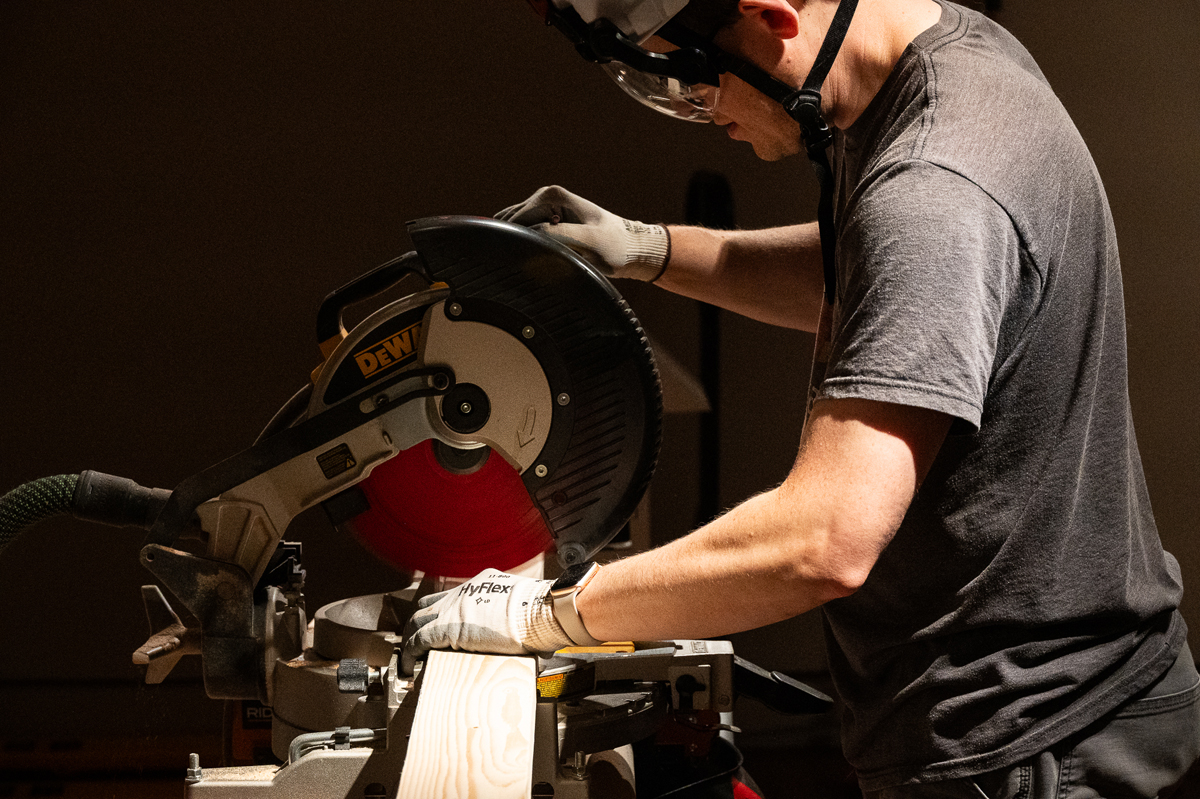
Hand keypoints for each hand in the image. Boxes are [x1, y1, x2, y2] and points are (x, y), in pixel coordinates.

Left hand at [400, 569, 573, 673]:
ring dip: (412, 637)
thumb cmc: (540, 612)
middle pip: (428, 606)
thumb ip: (515, 620)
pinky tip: (410, 665)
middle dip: (420, 623)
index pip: (451, 596)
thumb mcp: (521, 607)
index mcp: (481, 584)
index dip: (440, 612)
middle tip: (418, 640)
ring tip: (411, 655)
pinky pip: (419, 640)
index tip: (439, 624)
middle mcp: (462, 592)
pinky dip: (411, 652)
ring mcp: (452, 608)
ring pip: (418, 621)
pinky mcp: (447, 628)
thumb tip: (528, 642)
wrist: (539, 611)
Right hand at [495, 186, 669, 280]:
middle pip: (512, 221)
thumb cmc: (614, 246)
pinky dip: (522, 242)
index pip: (518, 218)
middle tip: (515, 264)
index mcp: (553, 196)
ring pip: (515, 226)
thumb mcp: (587, 243)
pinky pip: (523, 231)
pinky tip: (528, 256)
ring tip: (523, 261)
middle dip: (512, 240)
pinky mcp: (546, 220)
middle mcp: (546, 196)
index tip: (511, 259)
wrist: (630, 248)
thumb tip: (530, 236)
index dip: (513, 239)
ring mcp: (545, 207)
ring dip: (516, 242)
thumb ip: (558, 237)